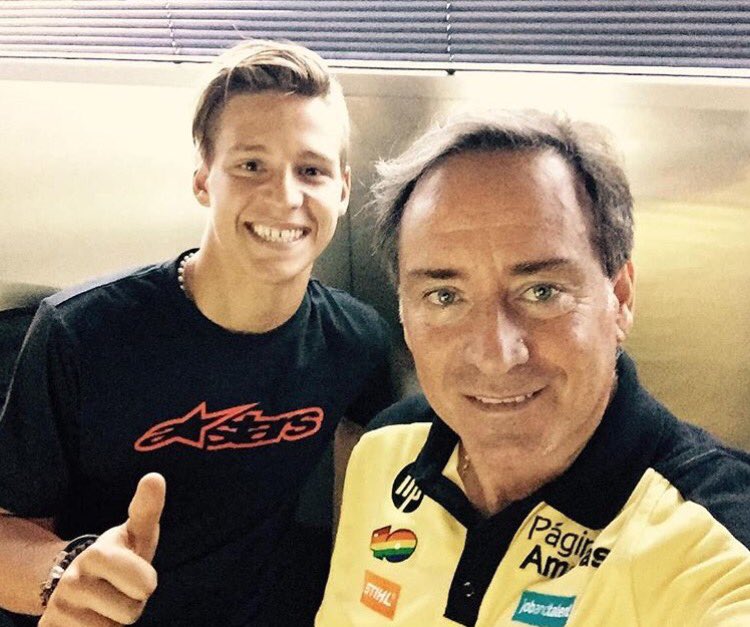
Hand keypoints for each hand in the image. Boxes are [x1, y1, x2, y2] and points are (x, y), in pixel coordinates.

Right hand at [40, 473, 165, 625]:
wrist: (82, 579)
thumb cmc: (122, 554)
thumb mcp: (137, 532)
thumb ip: (148, 508)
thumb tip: (155, 477)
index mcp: (99, 554)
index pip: (144, 584)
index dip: (146, 583)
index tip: (142, 577)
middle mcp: (73, 580)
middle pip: (131, 613)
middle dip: (133, 604)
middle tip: (122, 589)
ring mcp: (58, 607)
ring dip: (114, 622)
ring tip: (106, 603)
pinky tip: (90, 618)